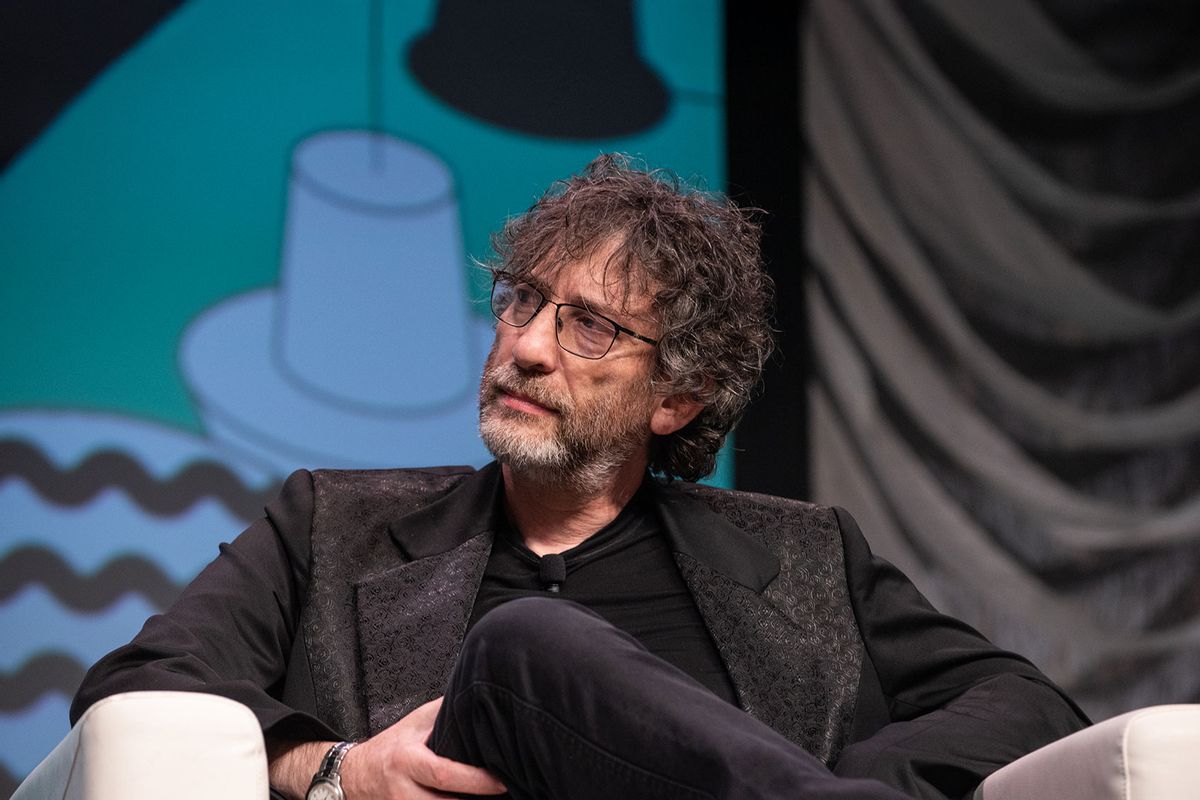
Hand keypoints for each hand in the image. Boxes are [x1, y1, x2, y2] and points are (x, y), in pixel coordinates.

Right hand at [340, 697, 506, 798]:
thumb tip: (477, 695)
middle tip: (507, 793)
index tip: (501, 781)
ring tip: (493, 799)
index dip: (476, 781)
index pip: (444, 775)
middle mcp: (403, 791)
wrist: (355, 775)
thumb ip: (444, 712)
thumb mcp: (414, 723)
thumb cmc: (391, 746)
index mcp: (407, 761)